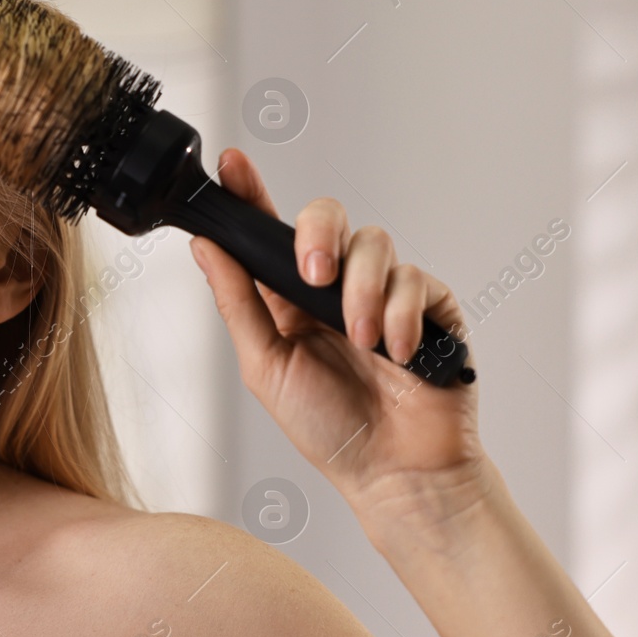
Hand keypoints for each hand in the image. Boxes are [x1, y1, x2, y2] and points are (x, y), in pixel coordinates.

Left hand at [189, 148, 490, 540]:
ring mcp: (386, 293)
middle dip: (318, 234)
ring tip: (361, 341)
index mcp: (289, 297)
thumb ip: (238, 303)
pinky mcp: (431, 306)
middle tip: (315, 273)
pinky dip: (401, 315)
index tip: (231, 163)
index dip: (251, 192)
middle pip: (327, 216)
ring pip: (375, 244)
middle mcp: (337, 287)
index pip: (269, 231)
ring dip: (362, 292)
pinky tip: (397, 352)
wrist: (393, 473)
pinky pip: (415, 280)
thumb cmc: (328, 428)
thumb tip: (206, 247)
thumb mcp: (265, 367)